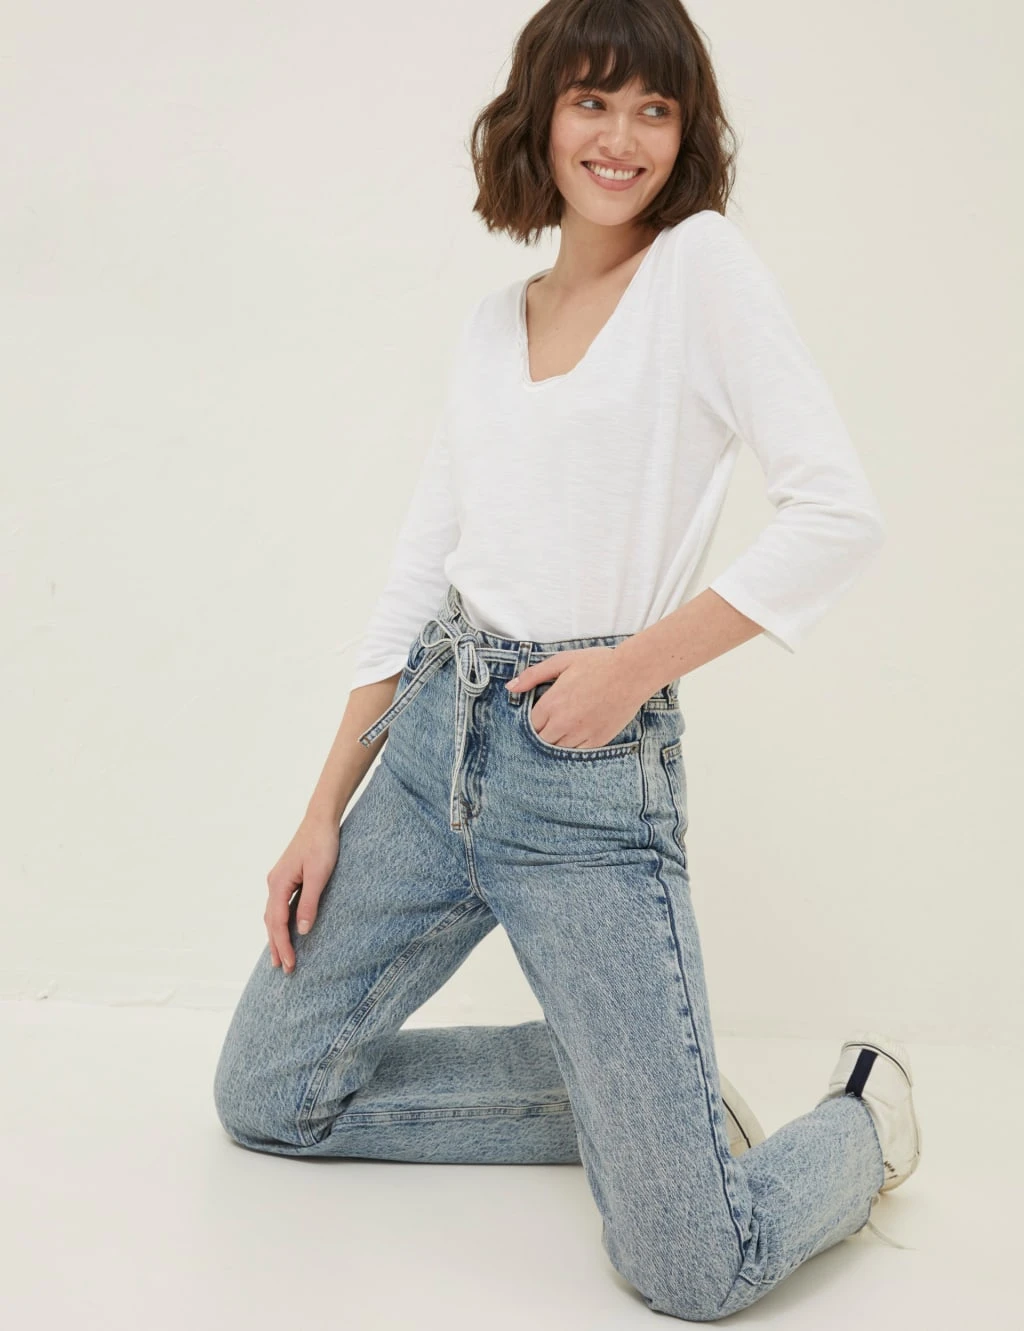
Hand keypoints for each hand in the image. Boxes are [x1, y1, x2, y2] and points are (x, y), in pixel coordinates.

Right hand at [265, 813, 339, 973]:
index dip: (283, 945)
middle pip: (271, 922)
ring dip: (276, 936)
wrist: (321, 820)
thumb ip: (309, 903)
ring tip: (280, 957)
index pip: (277, 923)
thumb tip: (302, 931)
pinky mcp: (286, 877)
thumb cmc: (322, 845)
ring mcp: (278, 880)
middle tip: (283, 969)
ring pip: (273, 915)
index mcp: (279, 884)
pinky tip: (285, 930)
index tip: (289, 964)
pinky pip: (279, 906)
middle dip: (277, 946)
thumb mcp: (320, 876)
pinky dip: (280, 923)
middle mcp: (274, 883)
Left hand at [505, 646, 645, 748]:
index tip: (539, 714)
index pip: (529, 724)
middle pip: (541, 740)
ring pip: (558, 750)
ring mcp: (581, 734)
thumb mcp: (562, 662)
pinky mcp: (598, 740)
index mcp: (552, 703)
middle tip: (551, 722)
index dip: (532, 720)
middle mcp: (564, 723)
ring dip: (557, 742)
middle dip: (542, 733)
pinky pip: (577, 753)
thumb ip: (533, 675)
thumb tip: (510, 687)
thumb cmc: (598, 663)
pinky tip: (577, 734)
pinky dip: (574, 746)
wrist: (632, 673)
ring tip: (564, 728)